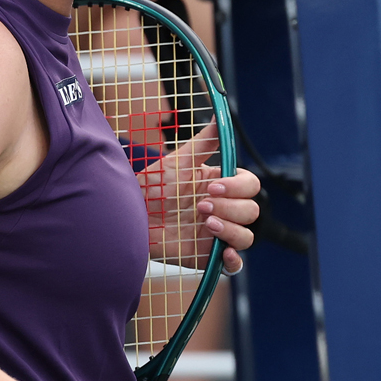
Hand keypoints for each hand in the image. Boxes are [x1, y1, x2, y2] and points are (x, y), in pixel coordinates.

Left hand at [138, 124, 260, 274]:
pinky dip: (234, 260)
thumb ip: (204, 141)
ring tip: (205, 223)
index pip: (250, 185)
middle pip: (251, 210)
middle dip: (230, 207)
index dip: (238, 185)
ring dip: (231, 229)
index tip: (212, 185)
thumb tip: (219, 116)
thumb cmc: (152, 186)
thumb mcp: (178, 161)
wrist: (129, 215)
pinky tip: (222, 251)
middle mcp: (224, 210)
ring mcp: (218, 233)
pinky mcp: (207, 255)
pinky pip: (233, 264)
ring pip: (246, 235)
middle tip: (202, 205)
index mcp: (222, 186)